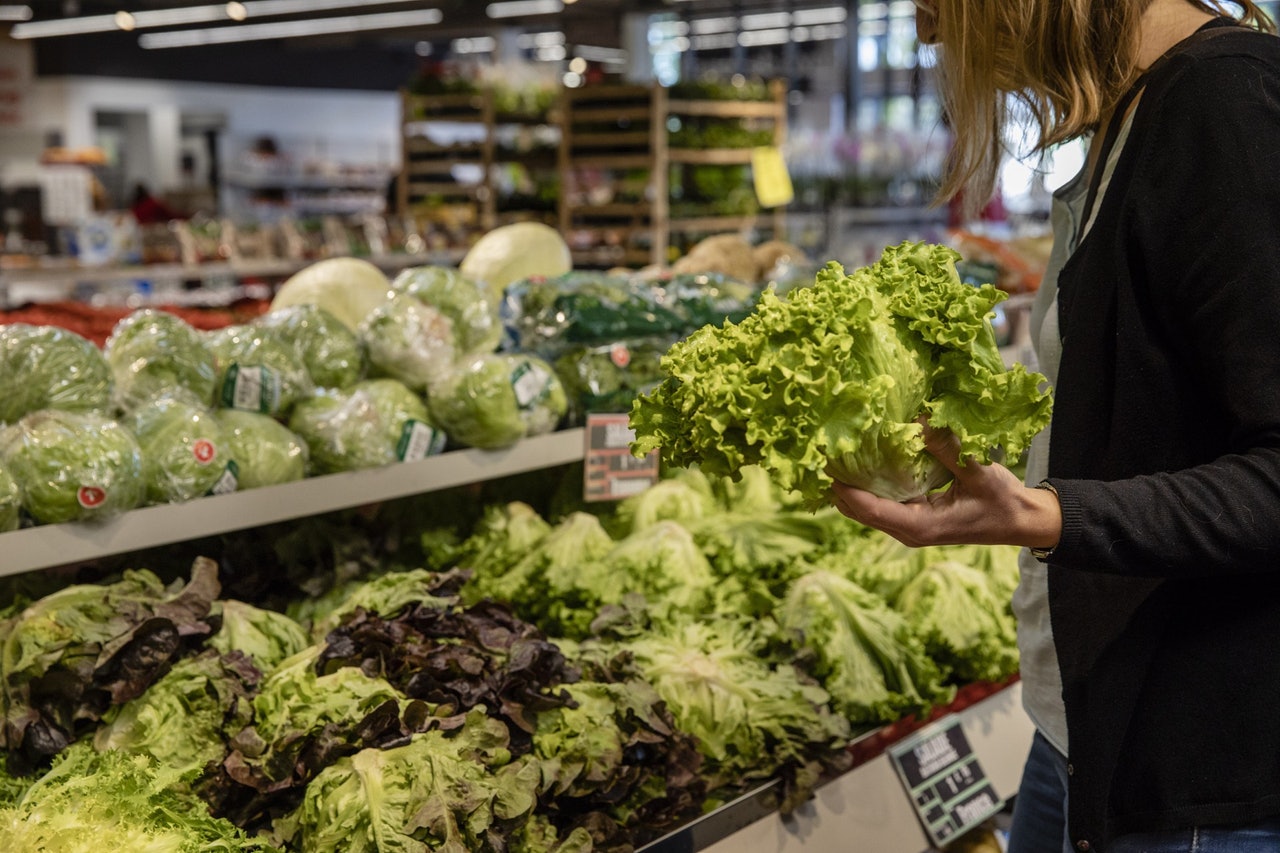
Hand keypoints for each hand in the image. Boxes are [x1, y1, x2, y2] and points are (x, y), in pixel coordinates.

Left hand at [830, 425, 1061, 549]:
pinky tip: (857, 458)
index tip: (822, 464)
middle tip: (817, 452)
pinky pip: (879, 501)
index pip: (869, 510)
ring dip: (848, 484)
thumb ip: (948, 448)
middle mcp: (907, 529)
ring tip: (830, 453)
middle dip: (837, 485)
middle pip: (857, 511)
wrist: (1021, 521)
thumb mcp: (979, 473)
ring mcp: (908, 524)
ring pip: (865, 508)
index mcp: (919, 526)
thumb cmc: (1003, 501)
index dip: (843, 488)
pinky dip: (866, 483)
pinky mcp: (912, 515)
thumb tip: (919, 420)